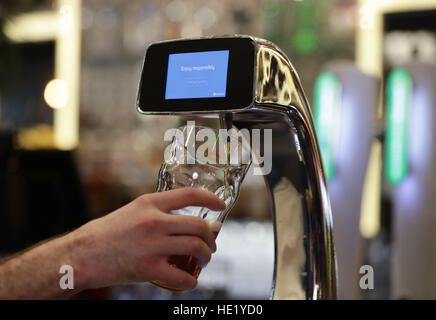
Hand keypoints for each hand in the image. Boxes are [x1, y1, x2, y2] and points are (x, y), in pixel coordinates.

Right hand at [71, 187, 225, 290]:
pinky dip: (192, 281)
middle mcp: (153, 221)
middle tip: (210, 245)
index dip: (210, 199)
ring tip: (203, 260)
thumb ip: (157, 213)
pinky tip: (190, 280)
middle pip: (199, 225)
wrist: (81, 255)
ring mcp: (152, 245)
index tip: (221, 206)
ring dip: (206, 256)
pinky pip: (182, 276)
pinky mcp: (148, 269)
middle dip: (211, 238)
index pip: (189, 194)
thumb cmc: (106, 233)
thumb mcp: (132, 212)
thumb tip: (187, 222)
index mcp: (149, 203)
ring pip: (196, 248)